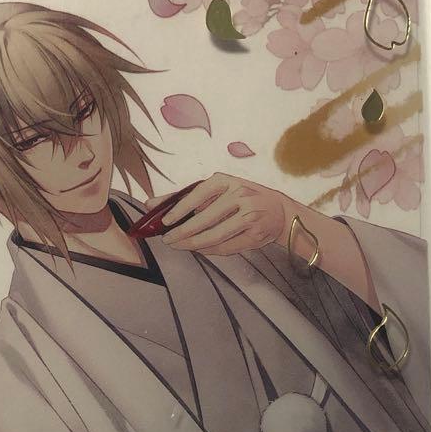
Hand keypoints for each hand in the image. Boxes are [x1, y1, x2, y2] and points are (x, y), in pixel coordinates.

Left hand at [152, 173, 291, 255]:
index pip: (197, 194)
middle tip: (168, 240)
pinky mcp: (256, 233)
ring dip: (193, 244)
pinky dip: (210, 250)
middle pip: (204, 219)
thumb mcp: (217, 190)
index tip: (165, 222)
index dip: (179, 210)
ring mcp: (249, 214)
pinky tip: (199, 249)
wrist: (279, 211)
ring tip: (179, 246)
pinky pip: (227, 246)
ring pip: (214, 236)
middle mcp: (239, 194)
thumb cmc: (241, 198)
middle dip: (182, 233)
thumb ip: (185, 196)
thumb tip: (151, 204)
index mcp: (226, 180)